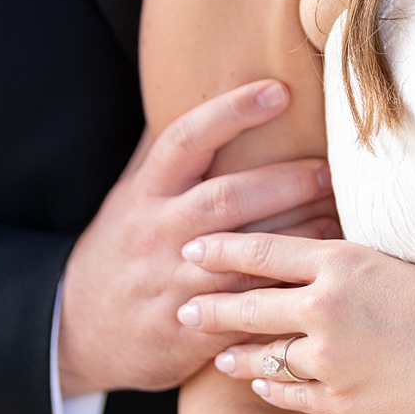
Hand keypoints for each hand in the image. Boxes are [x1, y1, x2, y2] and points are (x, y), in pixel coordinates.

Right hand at [58, 82, 339, 395]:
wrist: (77, 331)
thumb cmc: (121, 247)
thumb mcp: (129, 194)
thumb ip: (163, 149)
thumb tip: (193, 83)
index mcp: (146, 193)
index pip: (186, 140)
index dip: (232, 112)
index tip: (279, 90)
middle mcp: (158, 233)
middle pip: (227, 198)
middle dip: (286, 181)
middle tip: (329, 170)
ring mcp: (173, 284)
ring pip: (244, 256)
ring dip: (297, 237)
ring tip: (337, 218)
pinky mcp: (188, 331)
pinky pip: (244, 310)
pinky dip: (283, 292)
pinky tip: (314, 277)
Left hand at [173, 230, 414, 413]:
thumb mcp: (395, 260)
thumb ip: (349, 264)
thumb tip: (318, 262)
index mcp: (340, 262)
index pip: (263, 251)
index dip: (222, 251)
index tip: (191, 250)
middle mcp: (325, 307)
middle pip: (248, 306)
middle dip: (209, 308)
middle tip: (182, 308)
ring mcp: (331, 358)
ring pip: (264, 356)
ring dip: (236, 354)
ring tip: (217, 354)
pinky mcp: (344, 398)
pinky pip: (293, 393)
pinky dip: (272, 387)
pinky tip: (261, 385)